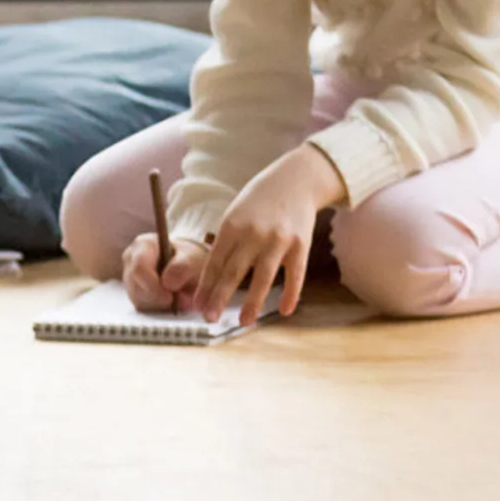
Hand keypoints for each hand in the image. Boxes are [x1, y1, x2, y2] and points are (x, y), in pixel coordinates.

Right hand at [121, 232, 207, 313]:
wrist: (189, 267)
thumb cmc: (189, 259)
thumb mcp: (192, 259)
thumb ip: (182, 267)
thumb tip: (167, 283)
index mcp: (143, 244)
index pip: (139, 268)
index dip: (153, 286)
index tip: (170, 297)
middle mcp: (131, 258)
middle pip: (135, 286)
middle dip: (156, 297)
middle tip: (173, 300)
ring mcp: (128, 275)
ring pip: (136, 298)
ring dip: (156, 303)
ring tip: (172, 297)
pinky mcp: (132, 291)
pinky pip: (139, 305)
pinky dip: (155, 307)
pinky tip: (165, 300)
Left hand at [193, 146, 345, 325]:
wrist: (295, 179)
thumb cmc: (258, 201)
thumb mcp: (235, 214)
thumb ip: (226, 243)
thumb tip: (212, 277)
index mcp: (231, 225)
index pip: (214, 262)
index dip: (205, 286)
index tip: (197, 305)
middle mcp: (253, 233)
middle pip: (233, 272)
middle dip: (219, 298)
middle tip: (209, 318)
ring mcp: (279, 239)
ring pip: (263, 277)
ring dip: (252, 303)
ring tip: (244, 321)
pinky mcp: (302, 244)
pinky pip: (295, 275)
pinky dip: (291, 294)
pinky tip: (284, 311)